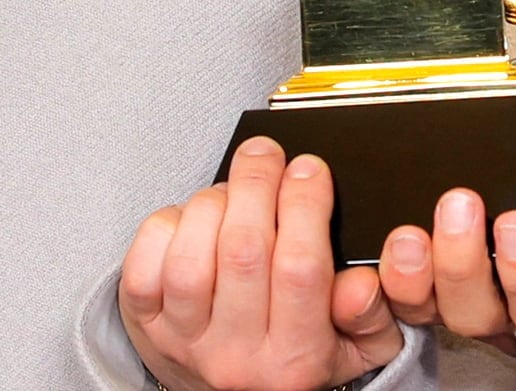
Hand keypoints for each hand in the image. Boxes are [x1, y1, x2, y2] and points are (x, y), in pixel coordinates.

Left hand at [120, 138, 402, 390]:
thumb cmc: (297, 359)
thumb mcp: (356, 347)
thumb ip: (372, 312)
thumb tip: (362, 280)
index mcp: (296, 359)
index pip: (300, 269)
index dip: (305, 204)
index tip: (310, 169)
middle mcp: (237, 355)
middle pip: (242, 251)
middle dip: (257, 183)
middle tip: (267, 156)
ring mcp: (185, 342)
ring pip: (191, 256)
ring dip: (212, 203)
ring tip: (232, 192)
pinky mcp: (145, 327)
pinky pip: (143, 266)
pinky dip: (166, 227)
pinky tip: (192, 221)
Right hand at [376, 174, 515, 366]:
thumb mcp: (497, 249)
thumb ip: (467, 218)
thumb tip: (440, 155)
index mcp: (474, 296)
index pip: (423, 302)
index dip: (405, 280)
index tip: (403, 236)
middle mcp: (515, 315)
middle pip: (474, 313)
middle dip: (460, 265)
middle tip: (459, 207)